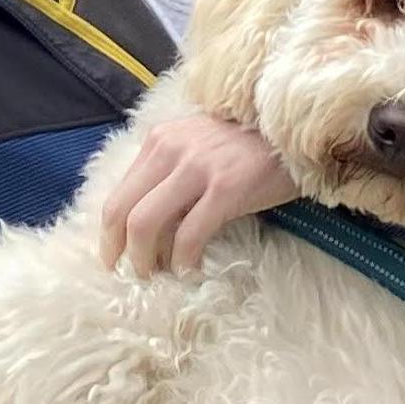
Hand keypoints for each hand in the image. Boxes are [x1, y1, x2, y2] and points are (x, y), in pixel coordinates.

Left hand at [98, 111, 298, 277]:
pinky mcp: (226, 188)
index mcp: (160, 140)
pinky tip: (189, 270)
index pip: (119, 192)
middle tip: (130, 273)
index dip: (109, 231)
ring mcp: (197, 168)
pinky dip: (184, 260)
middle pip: (122, 210)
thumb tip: (151, 220)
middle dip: (118, 249)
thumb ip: (171, 172)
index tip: (114, 256)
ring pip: (146, 224)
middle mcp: (171, 150)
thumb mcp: (198, 145)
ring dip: (145, 259)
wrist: (295, 128)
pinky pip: (190, 234)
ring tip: (157, 275)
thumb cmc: (248, 143)